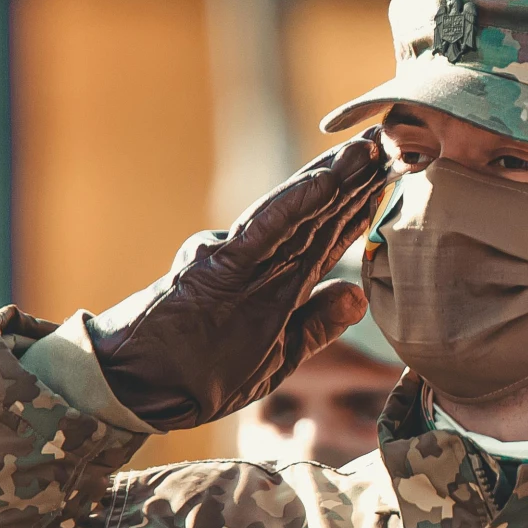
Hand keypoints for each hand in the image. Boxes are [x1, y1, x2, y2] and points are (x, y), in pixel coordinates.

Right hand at [89, 131, 389, 429]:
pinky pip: (265, 232)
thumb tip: (359, 296)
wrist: (136, 387)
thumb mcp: (275, 358)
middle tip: (391, 140)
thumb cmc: (197, 373)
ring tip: (367, 150)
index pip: (328, 236)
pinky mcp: (219, 267)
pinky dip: (295, 205)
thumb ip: (316, 325)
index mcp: (278, 282)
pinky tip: (326, 182)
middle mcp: (263, 263)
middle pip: (318, 216)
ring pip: (297, 214)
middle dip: (355, 180)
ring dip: (334, 180)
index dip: (360, 205)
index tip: (390, 175)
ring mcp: (241, 262)